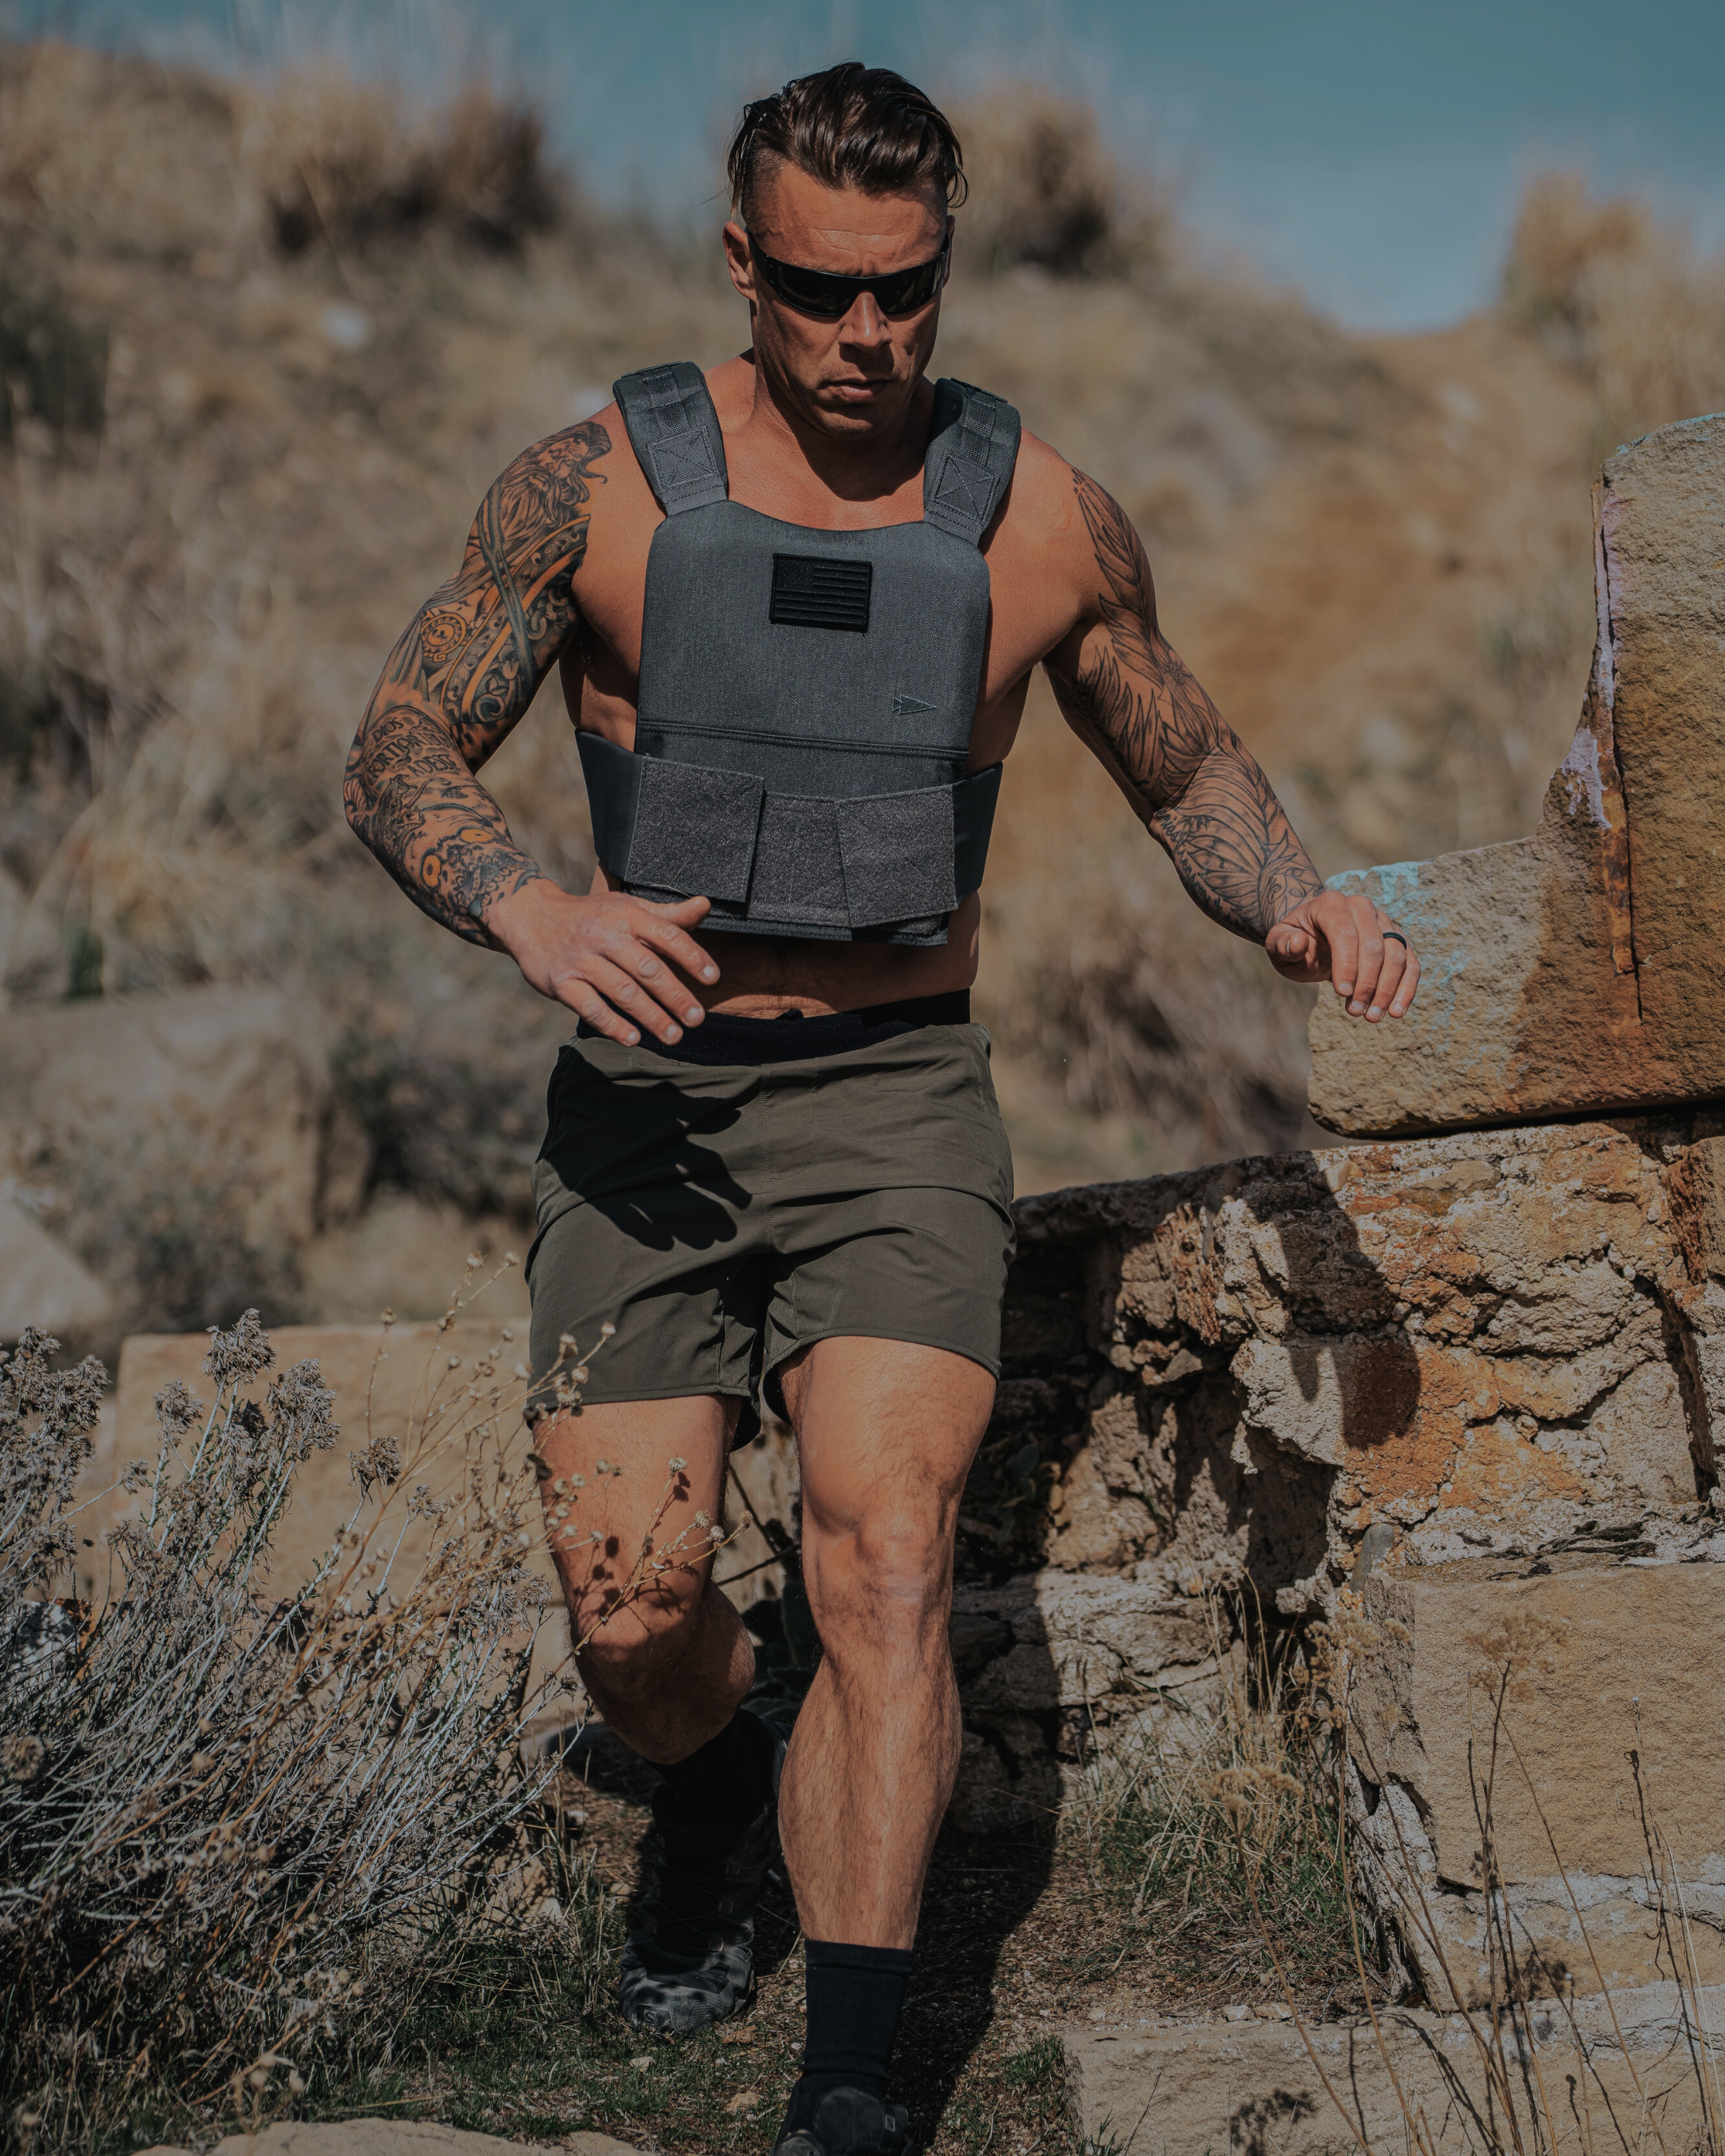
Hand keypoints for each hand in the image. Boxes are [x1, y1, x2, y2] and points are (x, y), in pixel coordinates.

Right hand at [486, 881, 718, 1044]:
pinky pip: (590, 1007)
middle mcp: (604, 935)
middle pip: (647, 968)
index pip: (666, 935)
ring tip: (674, 1035)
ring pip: (622, 991)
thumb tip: (706, 905)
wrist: (530, 916)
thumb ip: (667, 915)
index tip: (713, 978)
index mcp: (626, 914)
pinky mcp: (561, 982)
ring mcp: (581, 960)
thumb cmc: (592, 915)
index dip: (692, 956)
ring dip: (651, 1016)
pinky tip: (633, 1038)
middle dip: (675, 996)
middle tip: (697, 1019)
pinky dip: (612, 1024)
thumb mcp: (628, 907)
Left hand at [1267, 889, 1419, 1020]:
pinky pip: (1410, 963)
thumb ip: (1283, 944)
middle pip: (1375, 946)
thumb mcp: (1278, 942)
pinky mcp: (1396, 940)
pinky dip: (1406, 988)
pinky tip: (1396, 1011)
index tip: (1342, 994)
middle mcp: (1362, 907)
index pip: (1346, 933)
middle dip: (1367, 983)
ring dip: (1387, 989)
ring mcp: (1383, 922)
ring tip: (1372, 1017)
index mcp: (1332, 904)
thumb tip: (1298, 944)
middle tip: (1355, 1012)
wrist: (1312, 932)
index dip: (1347, 965)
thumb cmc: (1294, 939)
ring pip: (1397, 955)